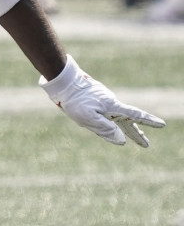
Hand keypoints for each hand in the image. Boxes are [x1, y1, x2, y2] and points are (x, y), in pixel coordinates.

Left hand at [39, 56, 164, 146]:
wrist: (62, 81)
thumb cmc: (74, 100)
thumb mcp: (89, 118)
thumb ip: (105, 129)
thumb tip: (122, 141)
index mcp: (112, 107)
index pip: (135, 116)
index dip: (149, 121)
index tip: (162, 124)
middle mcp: (110, 104)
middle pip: (127, 121)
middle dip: (136, 133)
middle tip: (146, 145)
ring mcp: (102, 101)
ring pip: (115, 119)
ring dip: (125, 128)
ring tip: (135, 136)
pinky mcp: (94, 100)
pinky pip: (104, 115)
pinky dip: (109, 122)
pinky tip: (101, 124)